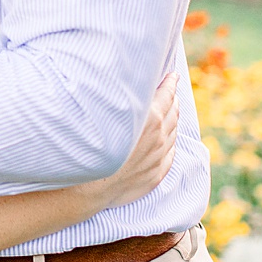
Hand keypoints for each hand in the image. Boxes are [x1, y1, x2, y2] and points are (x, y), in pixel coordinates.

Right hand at [95, 74, 180, 209]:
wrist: (88, 187)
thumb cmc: (90, 145)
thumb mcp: (106, 114)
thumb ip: (122, 98)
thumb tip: (125, 83)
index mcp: (150, 119)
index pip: (166, 94)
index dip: (170, 82)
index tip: (173, 74)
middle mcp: (158, 137)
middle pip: (172, 113)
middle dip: (172, 99)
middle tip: (171, 91)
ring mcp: (158, 157)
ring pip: (173, 133)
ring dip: (173, 120)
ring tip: (171, 111)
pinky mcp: (156, 174)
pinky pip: (169, 154)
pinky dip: (169, 143)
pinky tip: (166, 139)